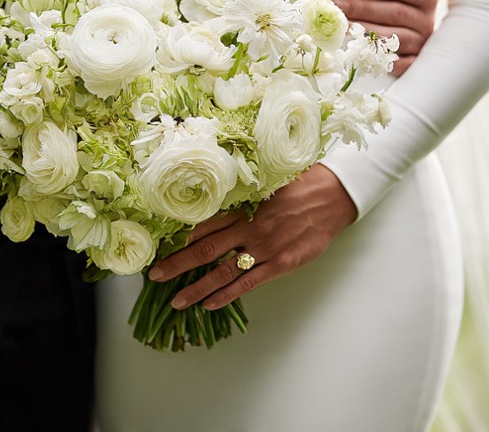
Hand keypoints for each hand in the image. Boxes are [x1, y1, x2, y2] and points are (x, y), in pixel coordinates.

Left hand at [148, 166, 356, 310]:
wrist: (332, 195)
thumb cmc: (298, 186)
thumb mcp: (264, 185)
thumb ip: (240, 198)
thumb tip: (212, 203)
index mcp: (242, 206)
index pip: (202, 224)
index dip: (178, 238)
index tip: (159, 247)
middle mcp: (249, 228)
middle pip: (204, 249)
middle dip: (177, 264)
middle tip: (155, 275)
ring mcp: (264, 248)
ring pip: (222, 271)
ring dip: (197, 287)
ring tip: (177, 301)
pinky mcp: (281, 263)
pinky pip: (248, 283)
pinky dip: (227, 295)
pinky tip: (209, 304)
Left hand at [335, 0, 438, 75]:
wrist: (421, 20)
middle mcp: (426, 19)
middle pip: (392, 13)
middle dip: (360, 8)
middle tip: (333, 5)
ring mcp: (420, 43)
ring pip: (392, 39)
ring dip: (364, 33)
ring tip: (339, 27)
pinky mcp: (413, 62)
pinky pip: (397, 65)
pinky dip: (377, 60)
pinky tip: (355, 53)